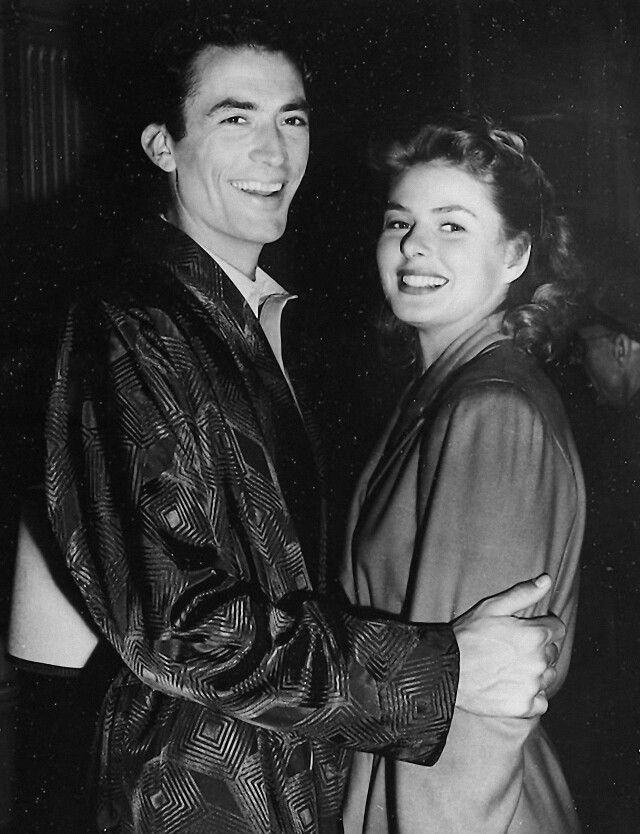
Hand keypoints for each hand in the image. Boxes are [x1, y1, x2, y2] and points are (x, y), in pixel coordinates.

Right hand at [452, 574, 563, 717]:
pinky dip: (532, 696)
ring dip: (536, 672)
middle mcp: (539, 661)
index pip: (557, 629)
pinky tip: (513, 686)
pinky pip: (542, 701)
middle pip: (552, 653)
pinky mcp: (525, 706)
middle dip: (539, 649)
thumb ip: (523, 594)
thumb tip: (547, 580)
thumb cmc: (468, 636)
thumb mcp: (492, 607)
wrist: (446, 670)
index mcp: (535, 635)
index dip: (544, 626)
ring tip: (511, 668)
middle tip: (513, 649)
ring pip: (548, 676)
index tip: (528, 630)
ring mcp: (533, 685)